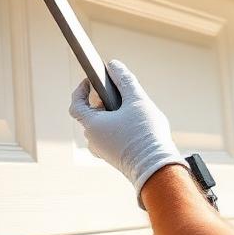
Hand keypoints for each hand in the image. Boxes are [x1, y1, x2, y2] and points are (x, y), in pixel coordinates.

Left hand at [69, 60, 186, 205]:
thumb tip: (114, 65)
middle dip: (103, 101)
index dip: (81, 89)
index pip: (76, 103)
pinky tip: (136, 126)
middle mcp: (93, 140)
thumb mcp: (137, 101)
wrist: (157, 170)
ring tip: (132, 110)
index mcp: (92, 125)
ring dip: (112, 115)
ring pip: (102, 127)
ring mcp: (102, 151)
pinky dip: (118, 128)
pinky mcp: (114, 159)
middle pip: (91, 114)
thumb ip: (125, 80)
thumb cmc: (145, 134)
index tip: (90, 80)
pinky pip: (110, 138)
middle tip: (120, 93)